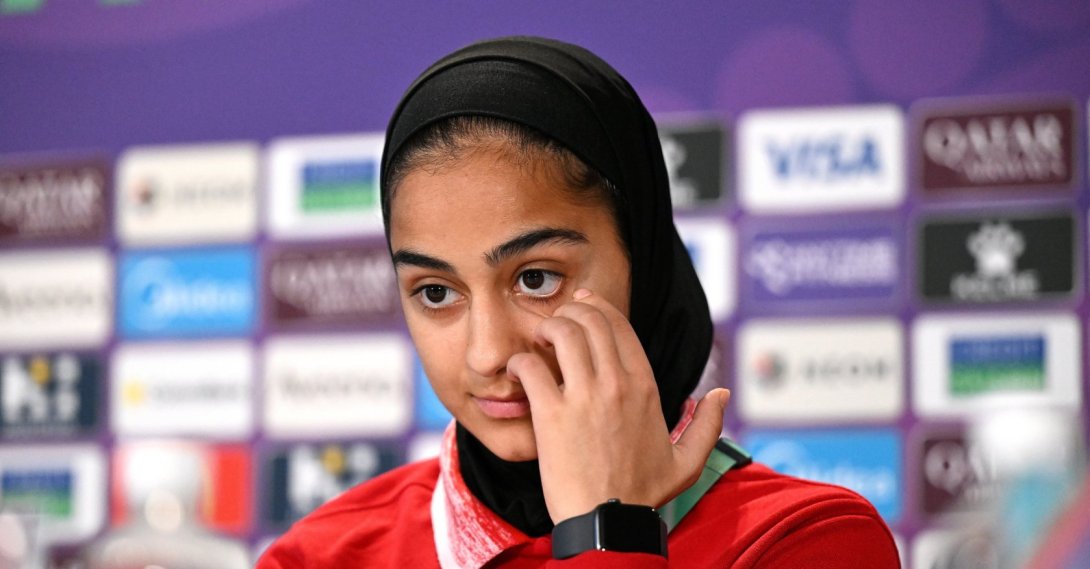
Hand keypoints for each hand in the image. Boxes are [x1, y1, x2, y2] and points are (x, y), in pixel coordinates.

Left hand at [506, 288, 729, 522]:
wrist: (608, 523)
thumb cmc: (642, 494)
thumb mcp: (687, 461)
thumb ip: (708, 424)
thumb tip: (722, 394)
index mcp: (646, 387)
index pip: (620, 325)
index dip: (598, 306)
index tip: (582, 303)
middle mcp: (617, 384)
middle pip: (590, 319)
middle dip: (569, 311)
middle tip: (556, 322)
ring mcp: (585, 396)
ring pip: (563, 332)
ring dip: (547, 327)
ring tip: (539, 341)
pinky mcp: (553, 414)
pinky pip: (531, 367)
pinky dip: (520, 362)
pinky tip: (519, 372)